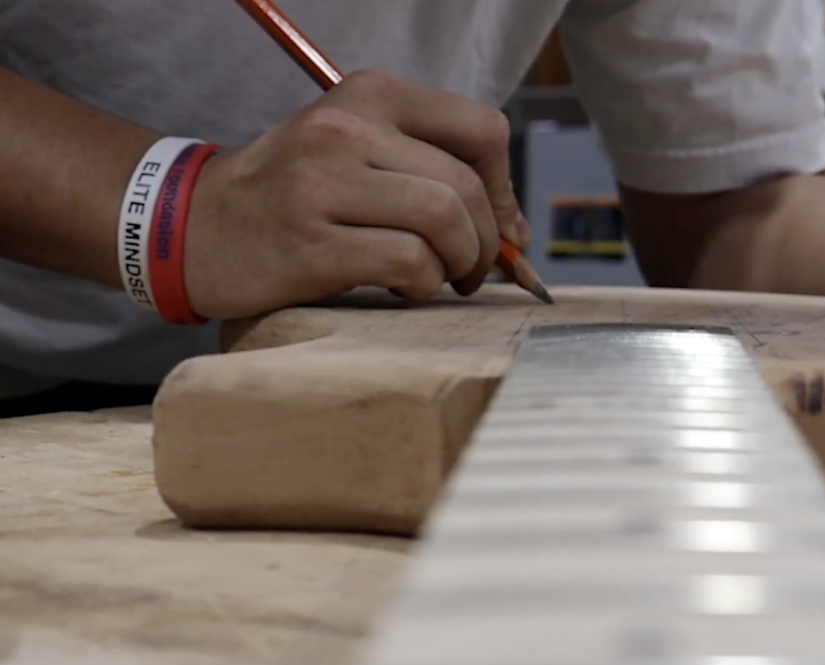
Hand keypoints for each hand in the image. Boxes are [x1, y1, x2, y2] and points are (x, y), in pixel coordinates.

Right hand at [185, 69, 531, 319]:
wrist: (191, 225)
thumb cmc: (291, 194)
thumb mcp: (356, 151)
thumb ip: (430, 173)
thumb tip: (514, 232)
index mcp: (370, 95)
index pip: (481, 131)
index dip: (503, 189)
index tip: (498, 228)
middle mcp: (348, 128)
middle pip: (464, 185)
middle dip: (486, 240)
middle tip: (472, 270)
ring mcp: (324, 183)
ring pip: (442, 219)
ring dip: (458, 263)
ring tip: (440, 278)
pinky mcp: (310, 243)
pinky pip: (407, 262)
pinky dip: (422, 285)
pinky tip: (401, 288)